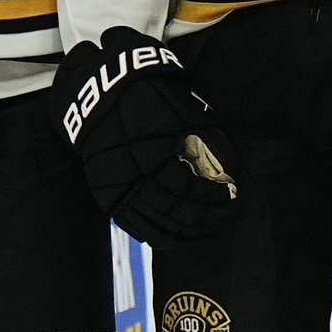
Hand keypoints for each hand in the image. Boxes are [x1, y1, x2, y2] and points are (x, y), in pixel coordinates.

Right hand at [51, 27, 239, 245]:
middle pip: (176, 213)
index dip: (215, 197)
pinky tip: (178, 235)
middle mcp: (133, 176)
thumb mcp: (180, 109)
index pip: (190, 188)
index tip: (232, 195)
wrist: (99, 95)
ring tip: (208, 229)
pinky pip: (136, 227)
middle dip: (207, 219)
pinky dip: (160, 236)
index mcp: (153, 153)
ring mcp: (117, 190)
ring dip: (187, 233)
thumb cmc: (146, 96)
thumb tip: (231, 166)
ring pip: (157, 226)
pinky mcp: (107, 196)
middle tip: (226, 216)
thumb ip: (207, 137)